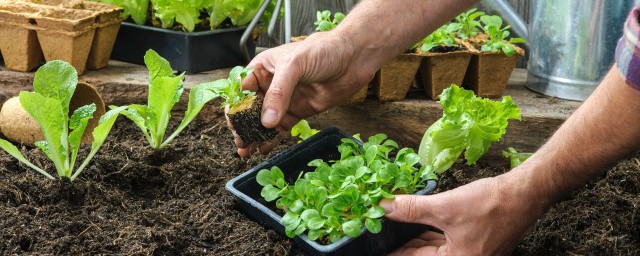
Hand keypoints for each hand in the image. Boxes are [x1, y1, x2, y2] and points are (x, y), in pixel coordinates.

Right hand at [232, 31, 376, 156]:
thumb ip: (279, 93)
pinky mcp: (299, 111)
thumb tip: (266, 120)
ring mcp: (286, 100)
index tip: (234, 124)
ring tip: (247, 150)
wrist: (353, 58)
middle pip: (251, 109)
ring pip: (264, 121)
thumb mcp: (295, 65)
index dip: (235, 107)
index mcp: (263, 68)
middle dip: (243, 126)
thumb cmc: (323, 50)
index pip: (242, 89)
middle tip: (240, 142)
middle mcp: (271, 85)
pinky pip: (281, 128)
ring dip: (255, 135)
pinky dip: (272, 139)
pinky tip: (264, 148)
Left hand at [380, 173, 549, 254]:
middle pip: (425, 255)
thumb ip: (412, 209)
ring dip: (418, 237)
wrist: (524, 194)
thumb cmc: (490, 205)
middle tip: (384, 233)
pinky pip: (447, 241)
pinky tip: (419, 225)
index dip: (396, 252)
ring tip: (397, 228)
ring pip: (435, 248)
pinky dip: (433, 233)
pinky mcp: (476, 243)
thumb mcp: (444, 207)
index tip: (377, 247)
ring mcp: (471, 253)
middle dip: (406, 244)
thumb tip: (385, 207)